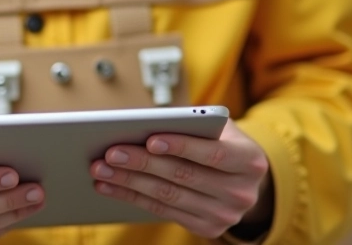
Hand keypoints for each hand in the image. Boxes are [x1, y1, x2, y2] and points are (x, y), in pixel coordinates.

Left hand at [89, 119, 272, 239]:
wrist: (244, 179)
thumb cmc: (221, 142)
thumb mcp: (219, 128)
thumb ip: (194, 124)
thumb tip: (145, 123)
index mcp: (250, 161)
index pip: (214, 154)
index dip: (182, 146)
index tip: (151, 140)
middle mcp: (241, 192)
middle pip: (183, 176)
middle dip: (143, 163)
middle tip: (110, 153)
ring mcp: (224, 215)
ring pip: (167, 196)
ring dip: (129, 182)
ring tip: (101, 169)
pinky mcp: (207, 228)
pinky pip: (162, 211)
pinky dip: (132, 196)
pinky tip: (110, 185)